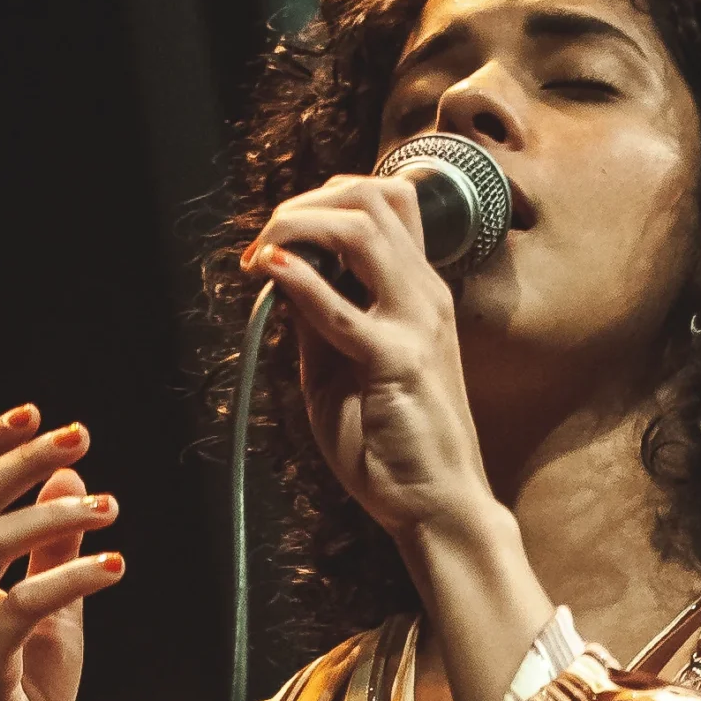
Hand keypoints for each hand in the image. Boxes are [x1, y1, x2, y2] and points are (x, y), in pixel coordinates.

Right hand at [0, 405, 122, 700]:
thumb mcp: (45, 613)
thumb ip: (51, 547)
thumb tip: (69, 473)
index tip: (40, 414)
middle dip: (21, 460)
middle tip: (79, 436)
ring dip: (54, 514)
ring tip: (111, 506)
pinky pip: (23, 604)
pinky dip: (74, 576)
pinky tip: (117, 564)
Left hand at [245, 178, 551, 700]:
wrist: (438, 504)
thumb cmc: (392, 442)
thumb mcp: (344, 366)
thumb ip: (319, 319)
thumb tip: (279, 278)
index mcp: (419, 292)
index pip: (387, 200)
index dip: (326, 199)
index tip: (281, 236)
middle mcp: (424, 295)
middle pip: (372, 197)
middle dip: (304, 204)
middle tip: (263, 241)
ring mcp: (416, 324)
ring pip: (363, 228)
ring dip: (299, 227)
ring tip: (261, 253)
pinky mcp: (396, 362)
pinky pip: (342, 309)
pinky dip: (300, 281)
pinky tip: (268, 272)